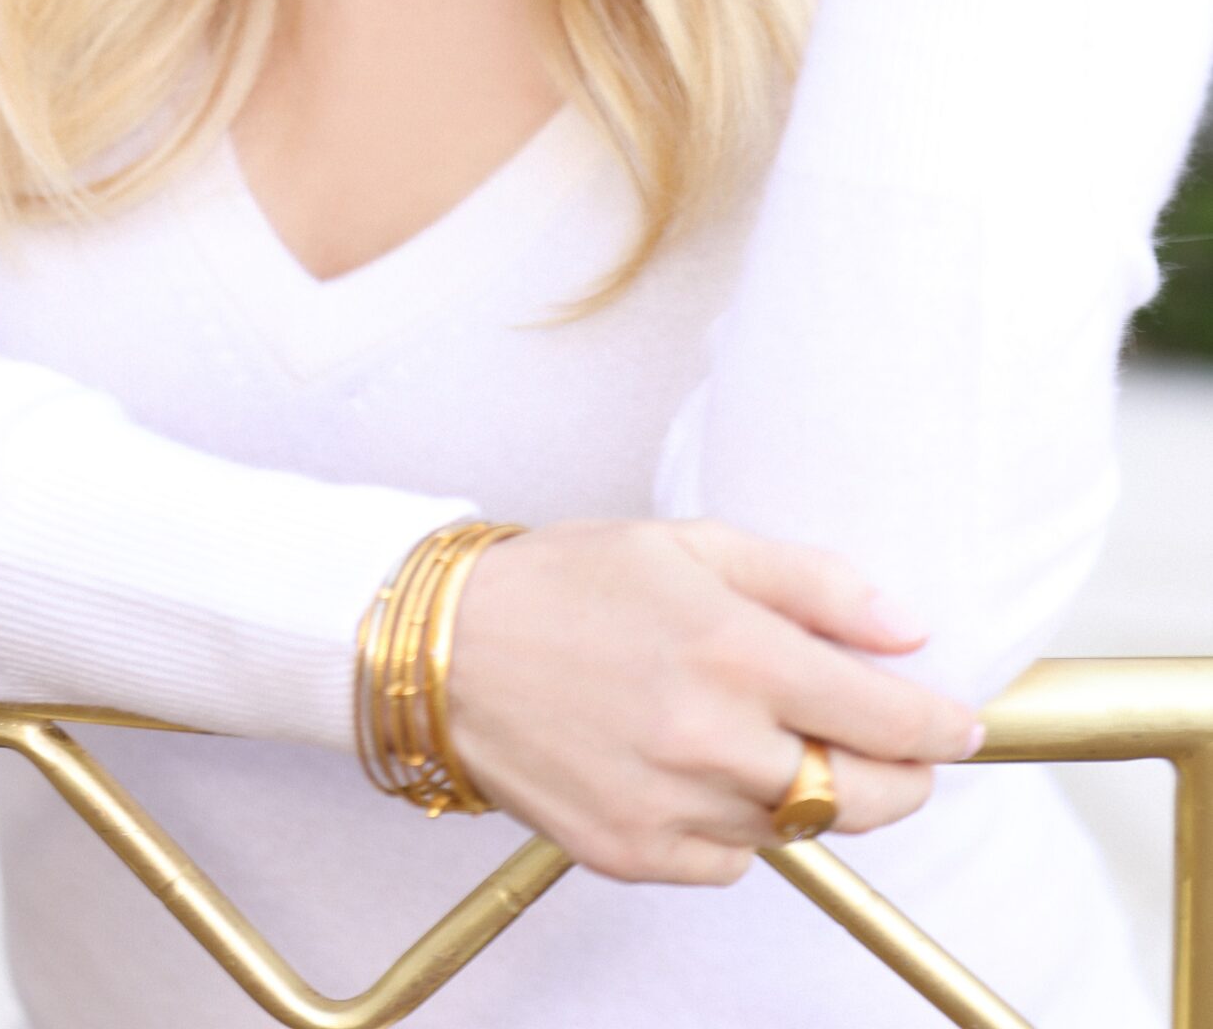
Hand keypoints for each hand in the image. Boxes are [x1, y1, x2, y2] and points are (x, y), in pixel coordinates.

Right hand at [441, 516, 984, 885]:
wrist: (446, 648)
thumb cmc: (568, 581)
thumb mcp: (692, 544)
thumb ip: (812, 584)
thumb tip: (908, 629)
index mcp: (733, 651)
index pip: (883, 714)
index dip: (940, 725)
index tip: (960, 723)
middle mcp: (709, 738)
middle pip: (860, 797)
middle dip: (903, 779)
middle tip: (903, 753)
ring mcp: (669, 806)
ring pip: (795, 829)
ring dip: (810, 793)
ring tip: (777, 740)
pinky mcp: (631, 853)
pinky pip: (729, 862)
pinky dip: (738, 827)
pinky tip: (704, 770)